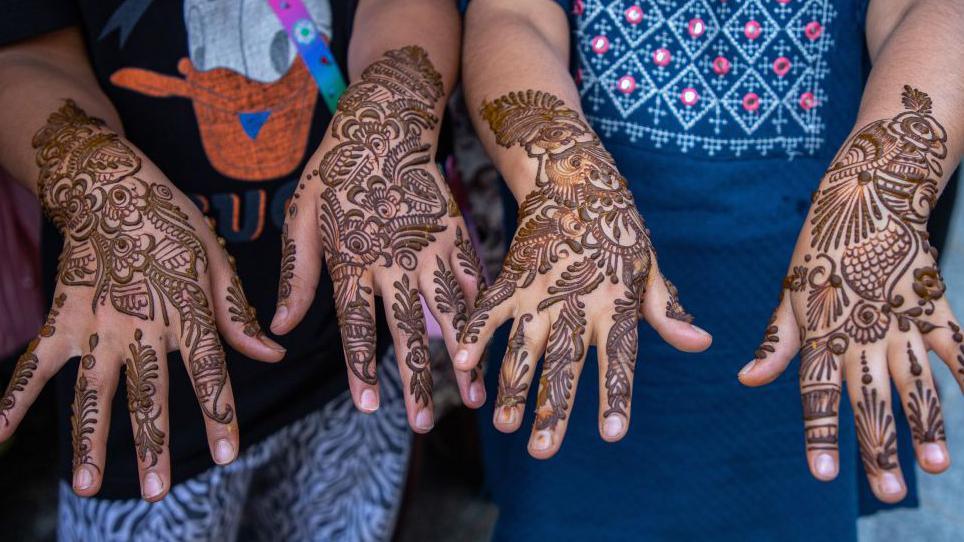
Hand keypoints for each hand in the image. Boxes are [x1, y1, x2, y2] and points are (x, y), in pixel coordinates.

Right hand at [0, 101, 284, 500]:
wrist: (108, 183)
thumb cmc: (170, 221)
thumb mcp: (216, 259)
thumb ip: (236, 314)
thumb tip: (272, 354)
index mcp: (185, 308)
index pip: (208, 370)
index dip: (219, 412)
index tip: (227, 455)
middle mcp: (141, 322)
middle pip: (148, 392)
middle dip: (153, 443)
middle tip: (157, 491)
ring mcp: (97, 321)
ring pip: (93, 388)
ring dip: (90, 438)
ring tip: (87, 485)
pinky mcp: (62, 314)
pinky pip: (36, 361)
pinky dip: (15, 396)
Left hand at [270, 46, 484, 432]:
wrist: (386, 121)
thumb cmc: (336, 170)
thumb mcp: (300, 214)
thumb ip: (297, 273)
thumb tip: (282, 327)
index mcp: (350, 257)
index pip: (355, 325)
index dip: (362, 368)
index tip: (370, 407)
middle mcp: (392, 259)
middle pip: (405, 329)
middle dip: (414, 380)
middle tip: (423, 422)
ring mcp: (428, 247)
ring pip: (447, 311)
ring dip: (460, 357)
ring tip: (470, 396)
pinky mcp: (453, 233)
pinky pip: (471, 278)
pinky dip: (480, 312)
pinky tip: (490, 341)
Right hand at [453, 90, 711, 457]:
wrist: (574, 177)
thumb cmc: (617, 228)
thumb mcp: (649, 265)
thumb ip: (664, 309)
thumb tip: (701, 344)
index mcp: (617, 305)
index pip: (620, 361)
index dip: (614, 397)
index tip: (611, 435)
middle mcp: (579, 303)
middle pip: (565, 367)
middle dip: (553, 411)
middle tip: (543, 451)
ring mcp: (542, 290)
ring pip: (524, 348)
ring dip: (512, 388)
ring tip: (504, 424)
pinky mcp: (513, 276)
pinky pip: (490, 310)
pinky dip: (476, 333)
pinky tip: (464, 362)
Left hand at [740, 86, 957, 501]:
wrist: (865, 194)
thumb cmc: (819, 250)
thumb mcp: (789, 293)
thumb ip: (776, 342)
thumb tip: (746, 381)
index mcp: (820, 333)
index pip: (816, 394)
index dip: (820, 435)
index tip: (824, 475)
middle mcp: (859, 333)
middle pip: (870, 400)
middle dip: (880, 449)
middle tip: (889, 493)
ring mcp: (900, 321)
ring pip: (916, 383)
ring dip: (928, 426)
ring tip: (937, 467)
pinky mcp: (933, 304)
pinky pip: (958, 346)